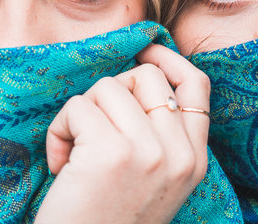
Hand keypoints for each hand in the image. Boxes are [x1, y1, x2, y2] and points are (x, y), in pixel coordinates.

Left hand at [36, 45, 209, 223]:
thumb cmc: (108, 220)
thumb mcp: (154, 180)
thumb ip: (160, 134)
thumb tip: (140, 72)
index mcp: (194, 160)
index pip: (197, 86)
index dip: (169, 59)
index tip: (145, 50)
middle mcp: (179, 154)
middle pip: (145, 77)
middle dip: (110, 94)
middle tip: (95, 132)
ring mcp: (148, 152)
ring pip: (107, 87)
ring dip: (81, 115)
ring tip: (75, 153)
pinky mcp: (110, 153)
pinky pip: (77, 107)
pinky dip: (60, 129)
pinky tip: (61, 164)